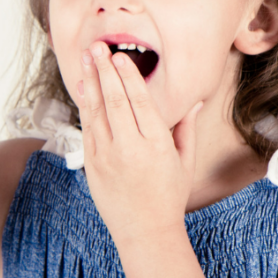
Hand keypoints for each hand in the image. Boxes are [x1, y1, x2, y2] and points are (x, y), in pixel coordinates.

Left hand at [77, 41, 201, 240]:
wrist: (144, 231)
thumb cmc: (169, 196)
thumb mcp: (185, 162)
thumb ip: (186, 128)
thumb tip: (194, 101)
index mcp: (156, 145)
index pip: (140, 101)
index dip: (129, 76)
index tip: (121, 56)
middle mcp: (129, 148)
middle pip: (115, 100)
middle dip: (105, 70)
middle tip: (98, 46)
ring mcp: (107, 156)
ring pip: (96, 110)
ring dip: (90, 81)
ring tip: (86, 57)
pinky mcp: (92, 163)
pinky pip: (87, 127)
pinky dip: (84, 105)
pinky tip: (83, 86)